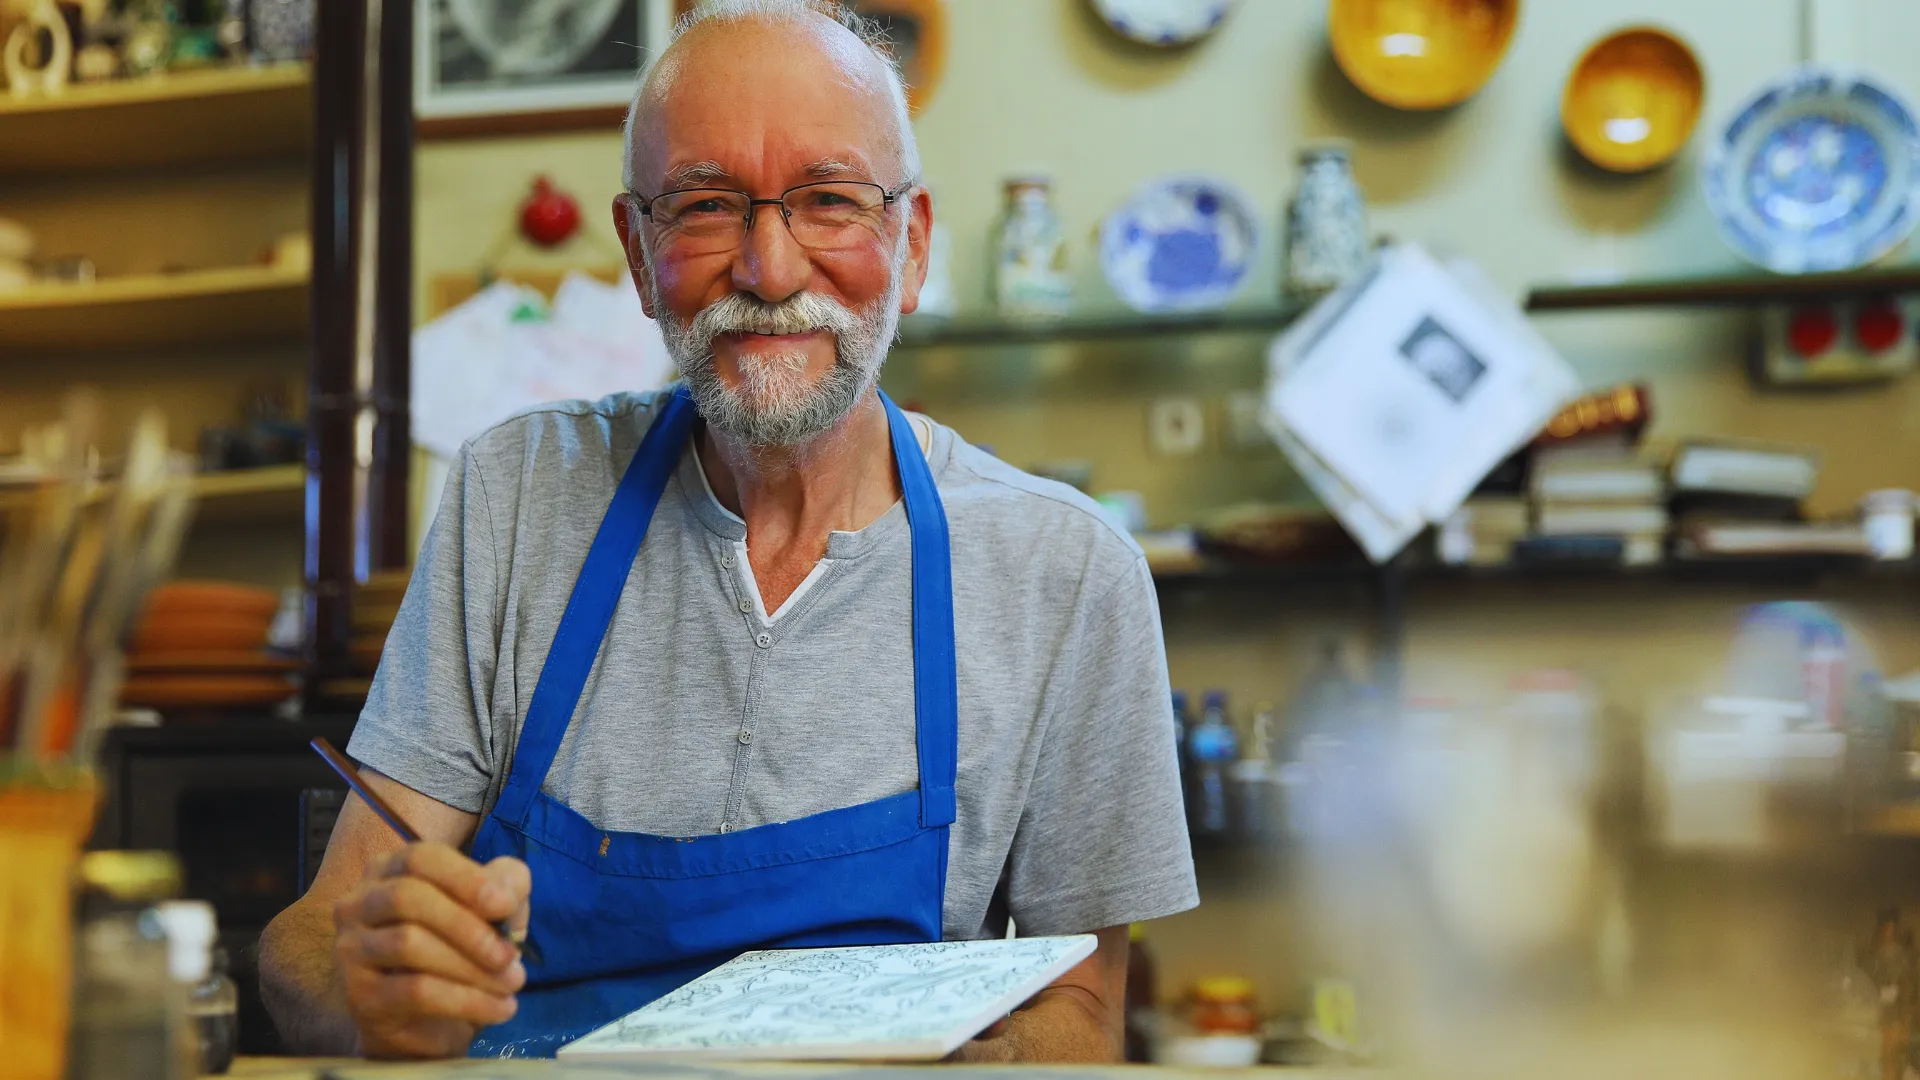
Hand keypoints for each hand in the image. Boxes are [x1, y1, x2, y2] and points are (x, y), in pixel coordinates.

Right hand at [332, 842, 530, 1057]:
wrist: (426, 1022)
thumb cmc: (459, 948)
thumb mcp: (490, 910)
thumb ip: (504, 887)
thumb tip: (505, 895)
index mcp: (388, 871)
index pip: (420, 858)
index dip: (464, 878)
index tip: (505, 905)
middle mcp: (358, 904)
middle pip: (407, 898)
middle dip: (467, 926)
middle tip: (509, 955)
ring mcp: (351, 951)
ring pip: (408, 944)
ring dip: (471, 967)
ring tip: (512, 983)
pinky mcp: (359, 997)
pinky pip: (415, 992)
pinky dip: (466, 1000)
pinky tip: (500, 1008)